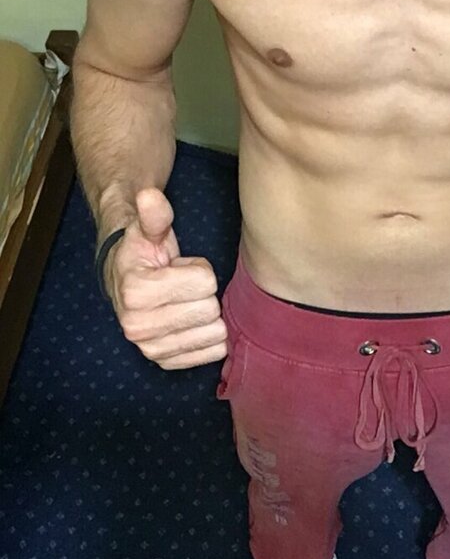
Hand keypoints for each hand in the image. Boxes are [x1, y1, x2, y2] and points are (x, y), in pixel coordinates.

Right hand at [105, 187, 227, 370]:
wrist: (126, 278)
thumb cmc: (143, 252)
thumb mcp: (149, 228)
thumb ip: (155, 214)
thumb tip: (149, 196)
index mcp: (135, 291)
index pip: (205, 282)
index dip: (199, 270)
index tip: (179, 267)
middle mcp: (138, 327)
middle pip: (211, 309)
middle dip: (203, 293)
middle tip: (183, 286)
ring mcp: (151, 348)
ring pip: (214, 333)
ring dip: (207, 316)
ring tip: (184, 303)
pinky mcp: (166, 362)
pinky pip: (212, 354)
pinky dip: (210, 337)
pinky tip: (193, 322)